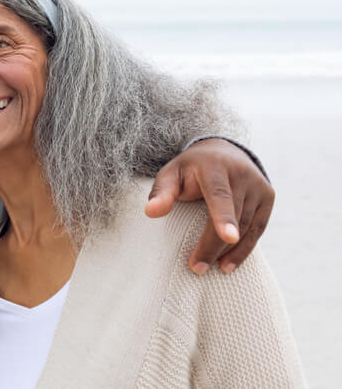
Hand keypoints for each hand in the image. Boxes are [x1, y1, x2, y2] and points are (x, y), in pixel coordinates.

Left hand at [144, 138, 273, 274]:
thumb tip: (150, 212)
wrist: (223, 152)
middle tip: (196, 267)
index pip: (220, 194)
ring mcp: (259, 186)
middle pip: (233, 216)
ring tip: (208, 268)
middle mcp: (242, 174)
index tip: (228, 237)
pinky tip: (228, 265)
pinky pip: (258, 229)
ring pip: (247, 226)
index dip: (224, 217)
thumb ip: (161, 192)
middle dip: (214, 244)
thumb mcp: (171, 173)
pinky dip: (244, 249)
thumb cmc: (190, 168)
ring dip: (229, 251)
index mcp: (215, 166)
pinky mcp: (268, 198)